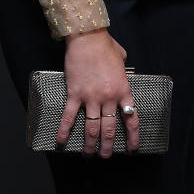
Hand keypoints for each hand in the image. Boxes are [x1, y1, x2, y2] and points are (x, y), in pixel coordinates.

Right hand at [59, 29, 139, 156]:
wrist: (87, 37)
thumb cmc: (105, 45)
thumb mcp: (122, 59)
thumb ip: (123, 70)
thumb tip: (123, 69)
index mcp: (123, 90)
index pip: (131, 119)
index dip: (132, 137)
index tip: (132, 149)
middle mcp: (109, 97)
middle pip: (109, 129)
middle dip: (107, 147)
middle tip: (105, 156)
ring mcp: (91, 97)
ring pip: (91, 128)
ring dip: (90, 144)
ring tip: (88, 154)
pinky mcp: (75, 94)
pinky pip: (70, 117)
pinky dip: (65, 131)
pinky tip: (61, 141)